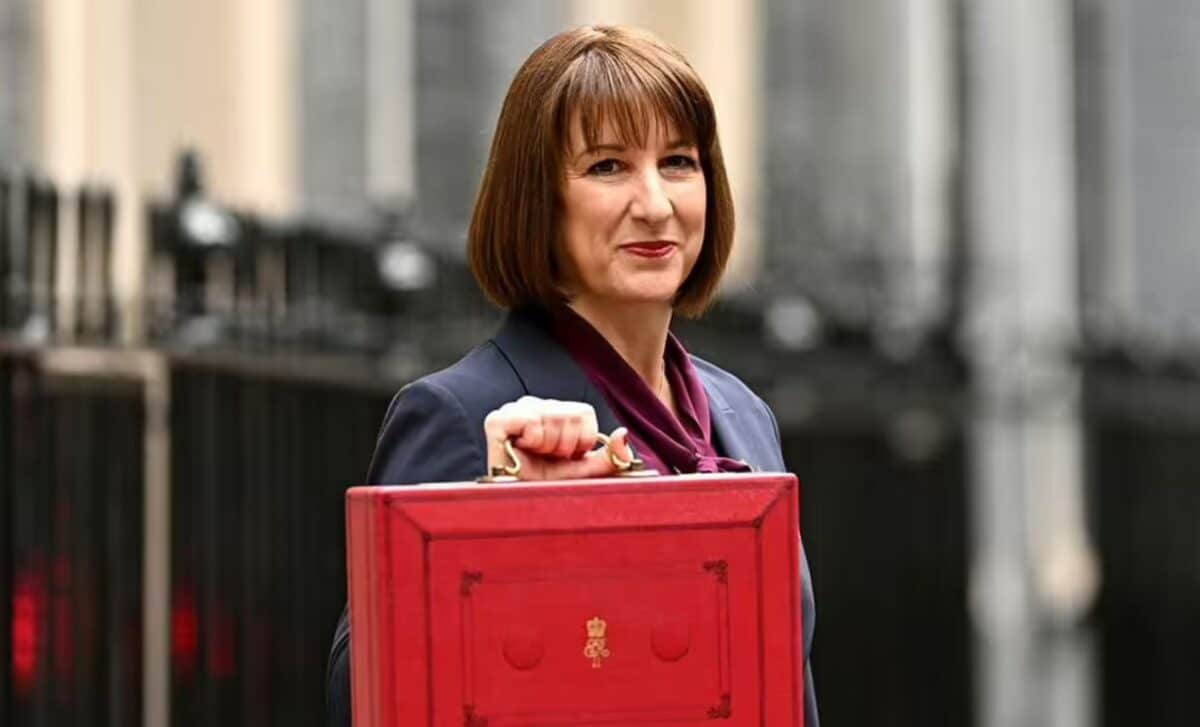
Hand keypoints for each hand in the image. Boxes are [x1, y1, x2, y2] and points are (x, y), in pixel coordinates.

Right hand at [483, 396, 633, 480]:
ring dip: (549, 446)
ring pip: (553, 416)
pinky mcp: (497, 420)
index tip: (568, 458)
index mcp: (556, 414)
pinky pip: (530, 420)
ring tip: (536, 457)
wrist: (519, 510)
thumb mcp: (585, 473)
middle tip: (550, 460)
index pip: (583, 412)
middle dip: (566, 446)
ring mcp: (514, 410)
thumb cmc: (548, 489)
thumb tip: (624, 434)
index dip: (582, 440)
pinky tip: (522, 451)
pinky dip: (533, 440)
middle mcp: (535, 406)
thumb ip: (609, 456)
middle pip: (570, 414)